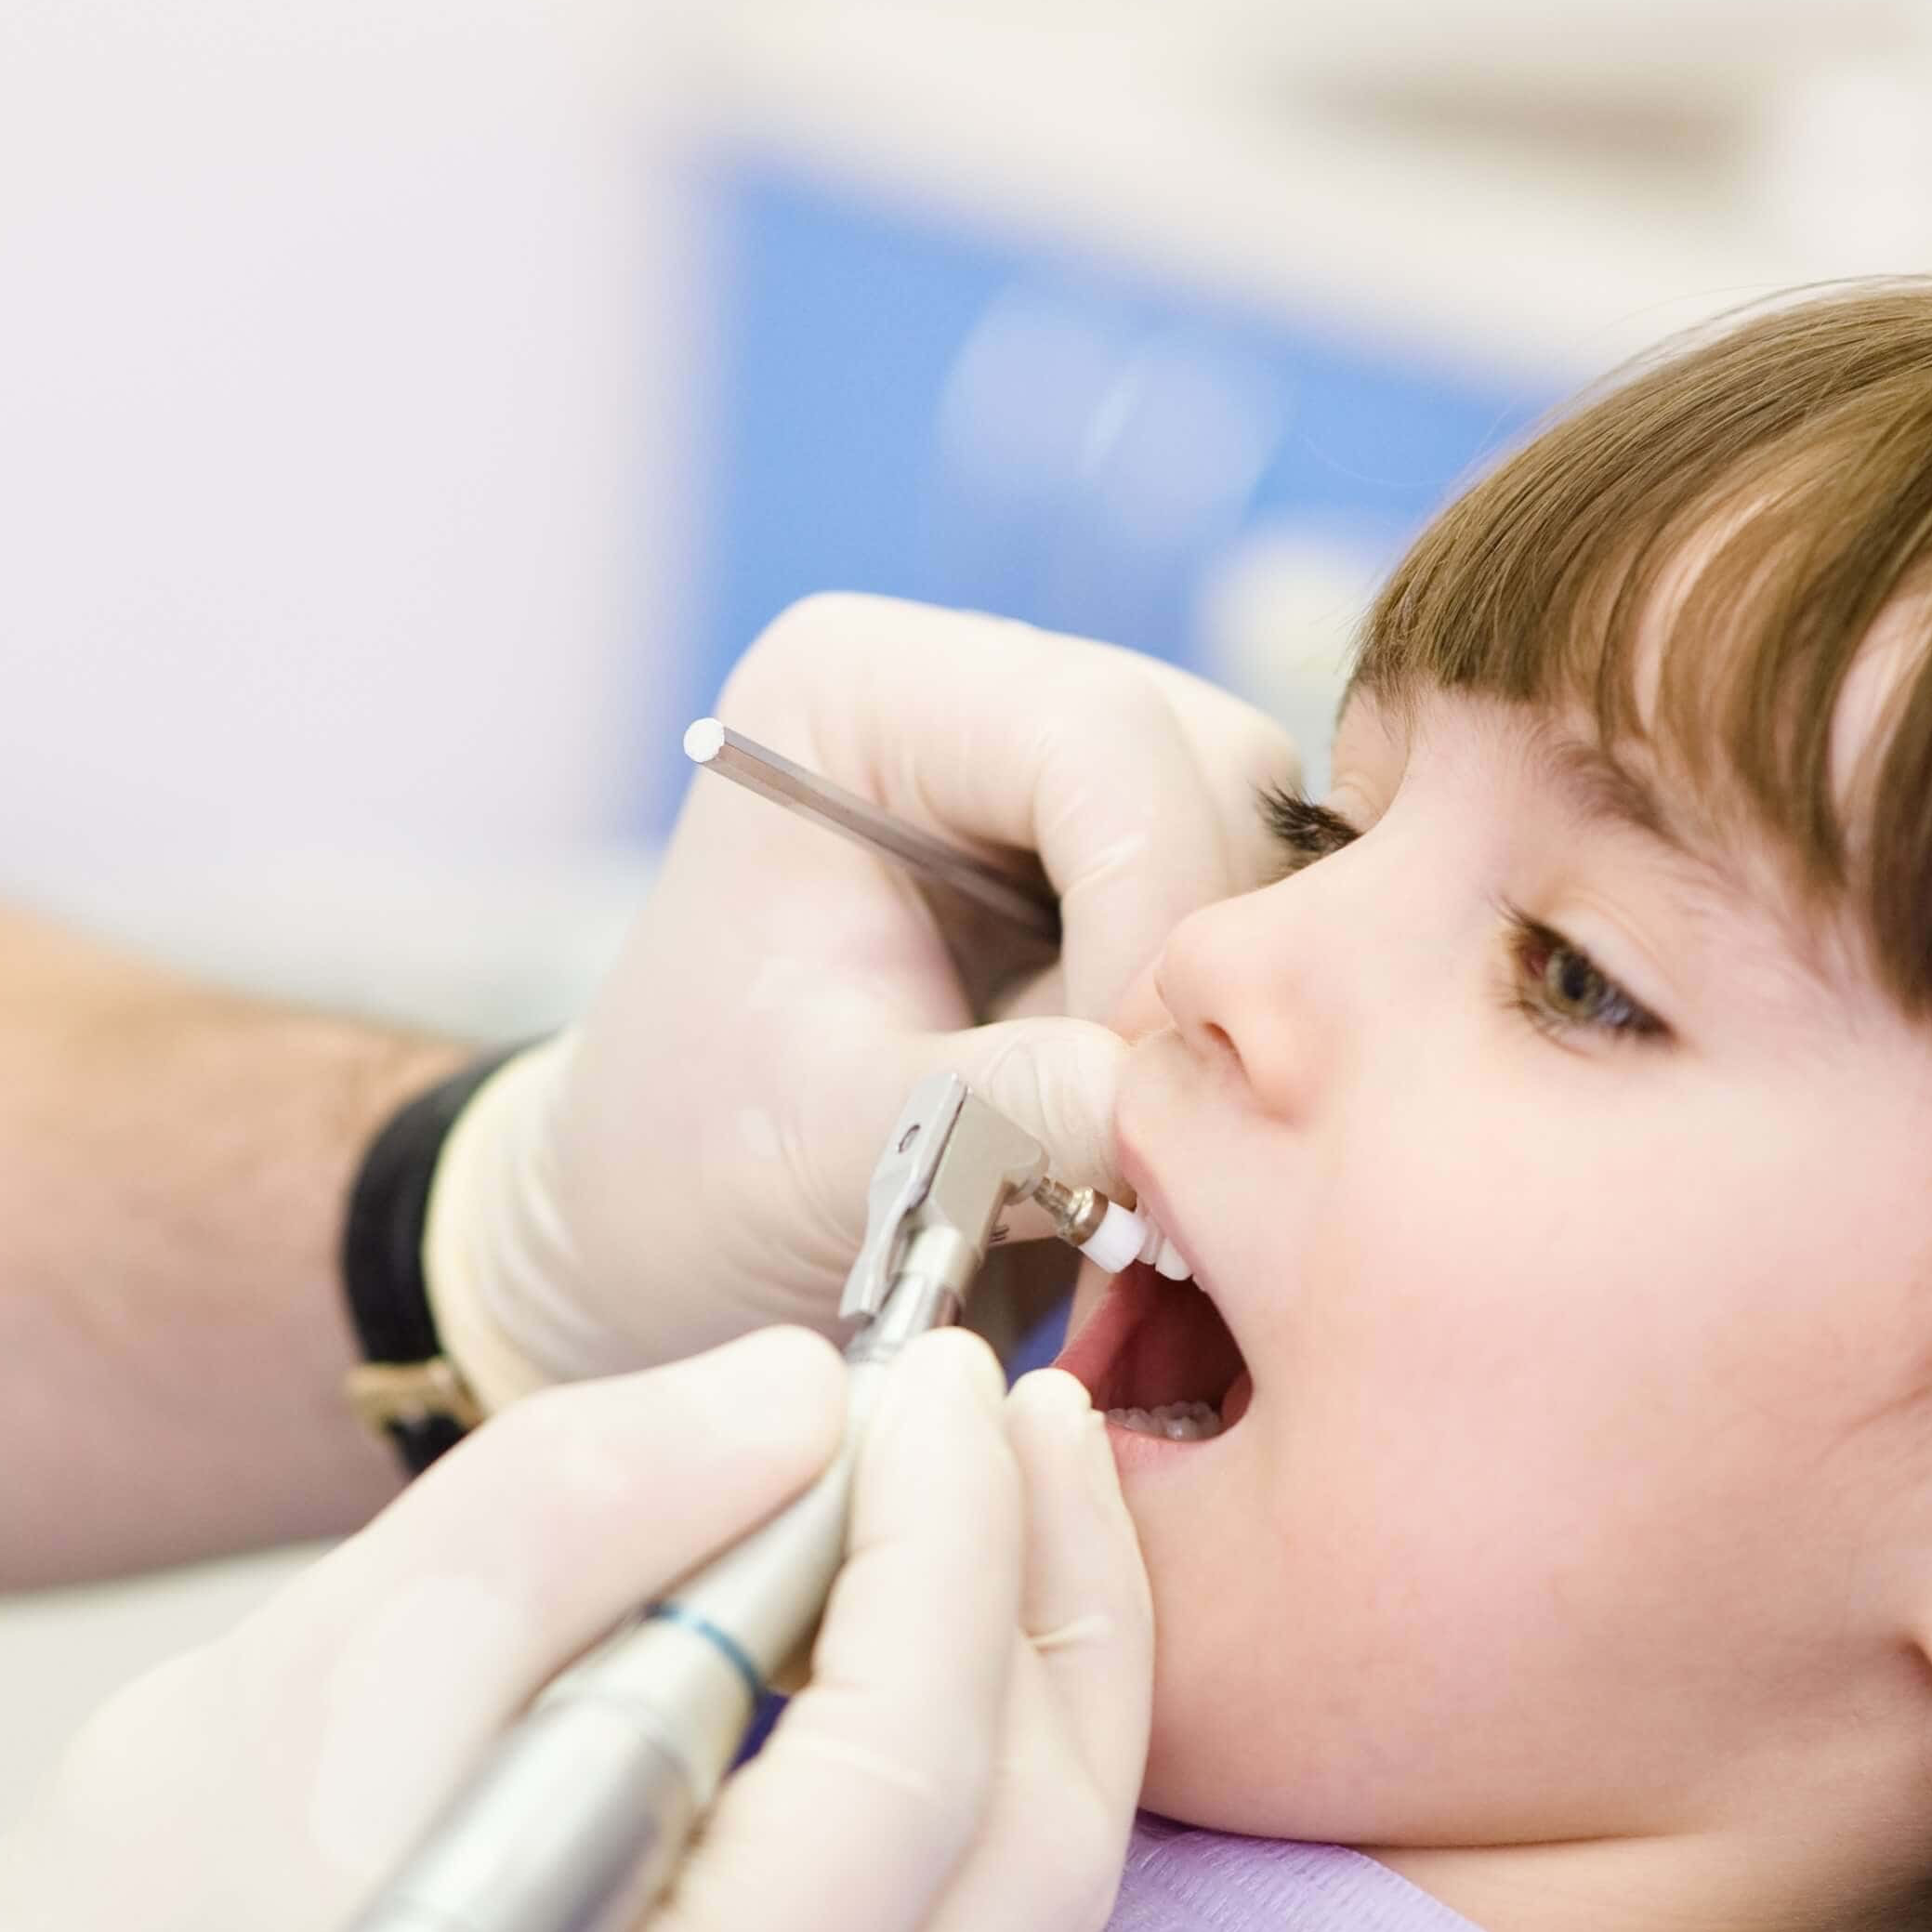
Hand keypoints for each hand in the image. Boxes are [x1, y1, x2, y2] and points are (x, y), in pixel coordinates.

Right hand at [0, 1326, 1148, 1931]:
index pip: (910, 1766)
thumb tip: (799, 1391)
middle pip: (1032, 1849)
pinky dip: (965, 1744)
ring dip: (1032, 1664)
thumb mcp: (341, 1660)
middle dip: (1045, 1594)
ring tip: (999, 1471)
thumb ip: (581, 1509)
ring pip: (1022, 1895)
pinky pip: (949, 1922)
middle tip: (1013, 1397)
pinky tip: (921, 1602)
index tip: (935, 1368)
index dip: (950, 1538)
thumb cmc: (143, 1921)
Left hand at [426, 596, 1293, 1397]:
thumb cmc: (694, 1178)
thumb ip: (995, 1106)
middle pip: (1207, 776)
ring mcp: (1062, 783)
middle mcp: (976, 697)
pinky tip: (1161, 1145)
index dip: (1150, 912)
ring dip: (1223, 1015)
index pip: (1097, 737)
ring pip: (1260, 856)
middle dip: (1197, 971)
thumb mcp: (827, 1150)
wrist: (671, 1238)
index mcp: (857, 693)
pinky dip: (1227, 1042)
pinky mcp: (1125, 880)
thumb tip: (1159, 1097)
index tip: (1126, 1098)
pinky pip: (1254, 935)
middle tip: (1154, 1151)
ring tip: (1142, 1163)